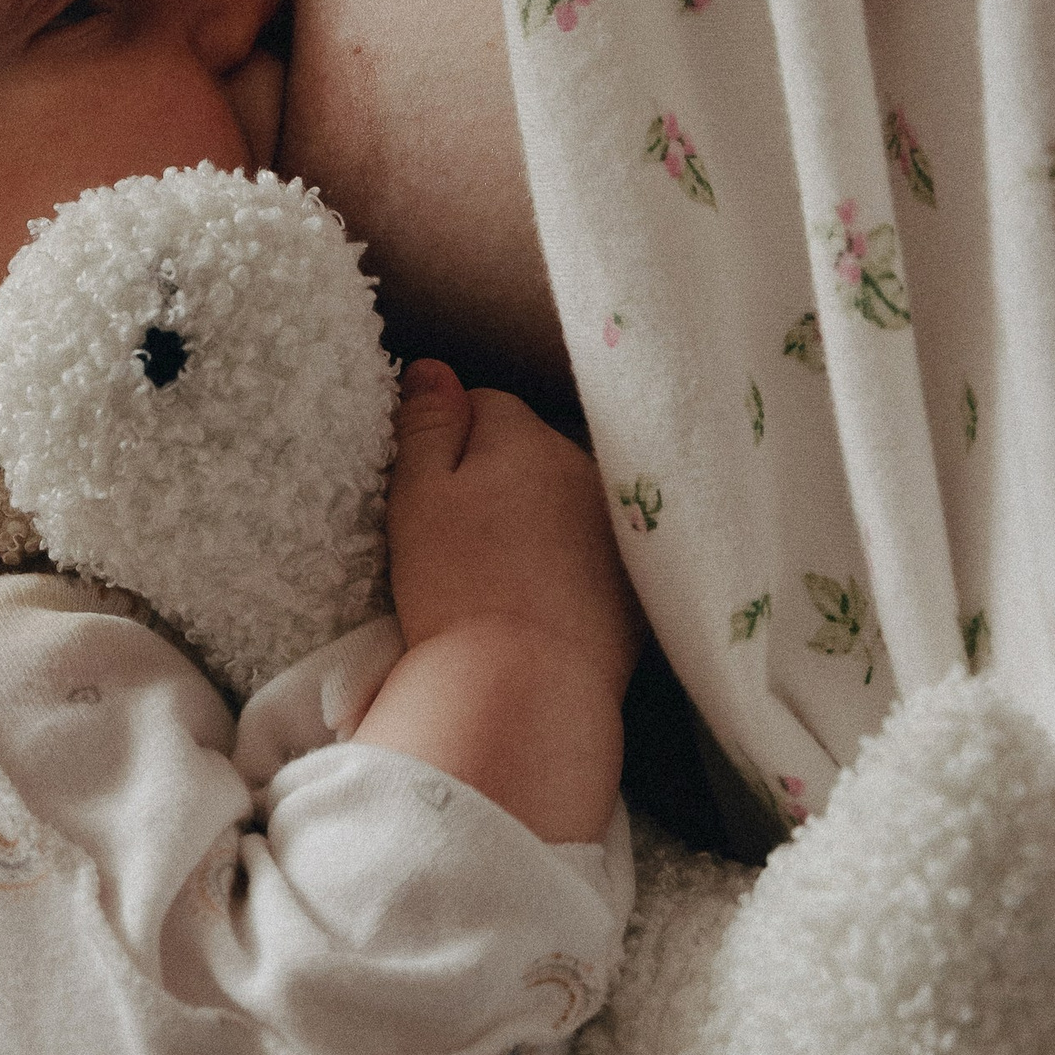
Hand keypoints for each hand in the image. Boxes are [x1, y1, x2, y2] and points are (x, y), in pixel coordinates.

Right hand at [358, 359, 639, 840]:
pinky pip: (597, 553)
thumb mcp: (417, 495)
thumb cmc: (456, 586)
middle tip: (462, 537)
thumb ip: (426, 424)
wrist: (523, 687)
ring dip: (542, 517)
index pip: (484, 405)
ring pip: (567, 499)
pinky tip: (543, 602)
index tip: (430, 491)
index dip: (448, 442)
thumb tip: (432, 367)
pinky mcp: (637, 586)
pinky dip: (574, 565)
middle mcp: (584, 467)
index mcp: (526, 438)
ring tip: (503, 573)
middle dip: (501, 475)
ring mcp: (617, 527)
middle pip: (532, 450)